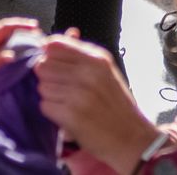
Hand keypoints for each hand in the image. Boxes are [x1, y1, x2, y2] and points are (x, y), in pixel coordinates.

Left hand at [34, 35, 159, 172]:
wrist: (133, 139)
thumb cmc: (118, 106)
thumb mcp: (106, 72)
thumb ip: (81, 54)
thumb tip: (58, 38)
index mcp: (96, 59)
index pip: (54, 45)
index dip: (49, 55)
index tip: (55, 65)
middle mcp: (87, 74)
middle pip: (44, 65)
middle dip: (48, 77)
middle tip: (62, 88)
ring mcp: (79, 95)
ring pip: (42, 86)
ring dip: (50, 96)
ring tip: (66, 103)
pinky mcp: (72, 115)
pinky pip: (45, 105)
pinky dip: (52, 112)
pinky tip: (66, 115)